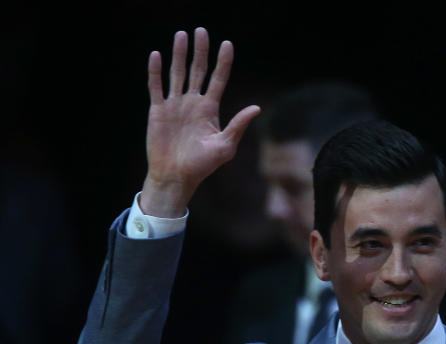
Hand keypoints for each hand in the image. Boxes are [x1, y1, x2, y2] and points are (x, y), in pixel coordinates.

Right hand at [140, 27, 259, 216]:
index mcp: (210, 109)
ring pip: (177, 73)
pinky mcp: (158, 111)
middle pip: (198, 71)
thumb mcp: (225, 146)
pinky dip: (156, 72)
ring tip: (181, 35)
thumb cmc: (203, 165)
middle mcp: (193, 103)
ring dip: (179, 55)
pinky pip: (156, 87)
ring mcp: (175, 105)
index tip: (228, 44)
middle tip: (202, 30)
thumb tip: (256, 108)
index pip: (218, 79)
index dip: (223, 62)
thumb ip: (238, 125)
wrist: (177, 176)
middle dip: (200, 51)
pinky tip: (157, 55)